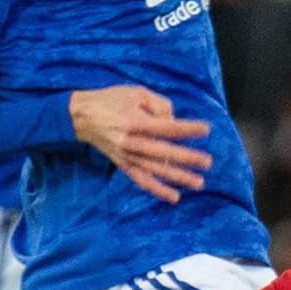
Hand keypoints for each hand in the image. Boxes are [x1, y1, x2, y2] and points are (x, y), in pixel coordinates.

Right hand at [70, 85, 211, 203]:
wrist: (82, 117)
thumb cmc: (111, 100)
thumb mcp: (136, 92)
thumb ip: (159, 104)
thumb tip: (175, 122)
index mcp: (134, 122)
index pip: (167, 128)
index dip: (187, 129)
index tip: (206, 130)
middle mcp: (131, 142)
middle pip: (164, 153)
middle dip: (188, 158)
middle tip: (208, 162)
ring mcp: (127, 156)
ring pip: (156, 171)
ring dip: (179, 178)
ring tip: (199, 183)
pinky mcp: (124, 165)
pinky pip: (142, 181)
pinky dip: (158, 190)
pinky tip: (174, 197)